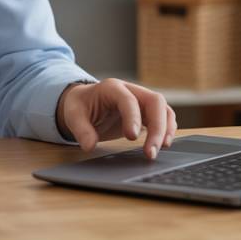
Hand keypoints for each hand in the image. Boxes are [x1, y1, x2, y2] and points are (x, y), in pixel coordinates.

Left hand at [56, 78, 175, 159]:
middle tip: (151, 151)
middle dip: (157, 127)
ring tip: (160, 150)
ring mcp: (141, 100)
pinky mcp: (146, 112)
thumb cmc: (81, 105)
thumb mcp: (73, 115)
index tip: (132, 137)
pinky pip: (163, 117)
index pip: (128, 99)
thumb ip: (81, 129)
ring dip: (165, 129)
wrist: (85, 102)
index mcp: (112, 88)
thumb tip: (89, 145)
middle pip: (154, 102)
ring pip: (163, 109)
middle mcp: (131, 90)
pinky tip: (163, 145)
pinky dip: (167, 130)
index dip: (133, 117)